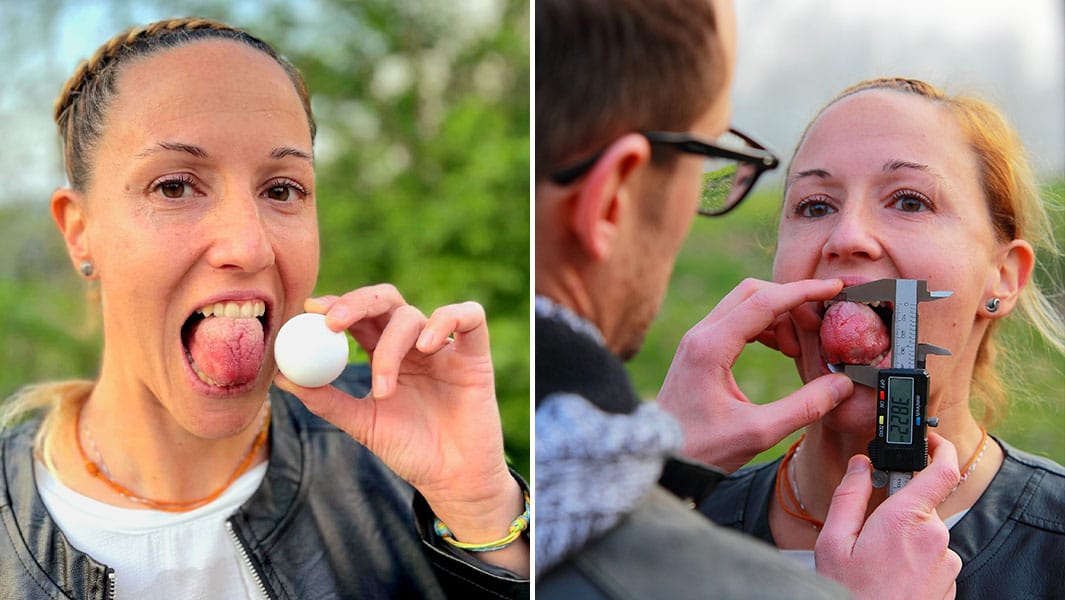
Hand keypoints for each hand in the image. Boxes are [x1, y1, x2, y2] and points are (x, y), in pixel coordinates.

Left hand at [275, 285, 526, 573]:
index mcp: (384, 353)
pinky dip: (447, 319)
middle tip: (331, 324)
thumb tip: (280, 377)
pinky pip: (469, 316)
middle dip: (355, 304)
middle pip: (384, 301)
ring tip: (383, 390)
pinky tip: (428, 346)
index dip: (336, 306)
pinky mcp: (475, 354)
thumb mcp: (362, 425)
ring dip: (391, 347)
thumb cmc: (410, 451)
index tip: (309, 311)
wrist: (453, 479)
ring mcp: (444, 347)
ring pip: (414, 316)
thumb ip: (325, 400)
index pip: (358, 315)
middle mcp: (413, 344)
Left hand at [658, 278, 852, 472]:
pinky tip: (782, 349)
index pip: (764, 301)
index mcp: (711, 347)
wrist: (660, 456)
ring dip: (778, 316)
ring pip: (745, 304)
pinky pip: (737, 320)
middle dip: (791, 301)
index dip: (803, 292)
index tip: (833, 288)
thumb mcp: (758, 432)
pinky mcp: (700, 349)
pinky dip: (764, 326)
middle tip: (818, 327)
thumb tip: (841, 384)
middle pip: (753, 292)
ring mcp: (698, 339)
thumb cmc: (702, 448)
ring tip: (798, 350)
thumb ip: (804, 407)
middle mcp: (701, 334)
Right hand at [815, 433, 961, 598]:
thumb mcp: (834, 541)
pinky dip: (912, 562)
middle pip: (921, 507)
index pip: (941, 470)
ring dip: (903, 541)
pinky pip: (932, 560)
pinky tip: (889, 578)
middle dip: (897, 512)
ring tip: (875, 565)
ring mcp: (946, 563)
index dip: (939, 448)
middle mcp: (935, 538)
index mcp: (906, 519)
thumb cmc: (848, 592)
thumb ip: (850, 496)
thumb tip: (861, 464)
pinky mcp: (949, 583)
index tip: (930, 440)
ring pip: (925, 535)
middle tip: (868, 533)